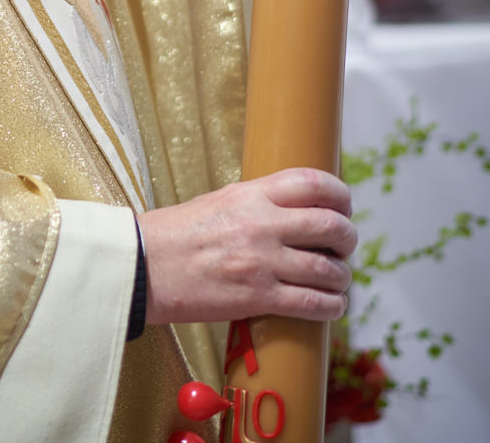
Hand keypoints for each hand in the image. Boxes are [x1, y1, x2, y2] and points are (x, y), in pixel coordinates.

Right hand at [137, 168, 355, 324]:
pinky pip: (314, 304)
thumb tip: (293, 215)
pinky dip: (332, 306)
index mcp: (251, 194)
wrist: (142, 267)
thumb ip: (256, 204)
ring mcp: (262, 261)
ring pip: (329, 269)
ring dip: (341, 278)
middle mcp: (262, 223)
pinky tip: (331, 306)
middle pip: (332, 226)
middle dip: (347, 240)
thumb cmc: (173, 236)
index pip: (313, 182)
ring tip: (336, 282)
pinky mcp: (258, 297)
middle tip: (343, 249)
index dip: (340, 195)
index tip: (344, 207)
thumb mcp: (218, 203)